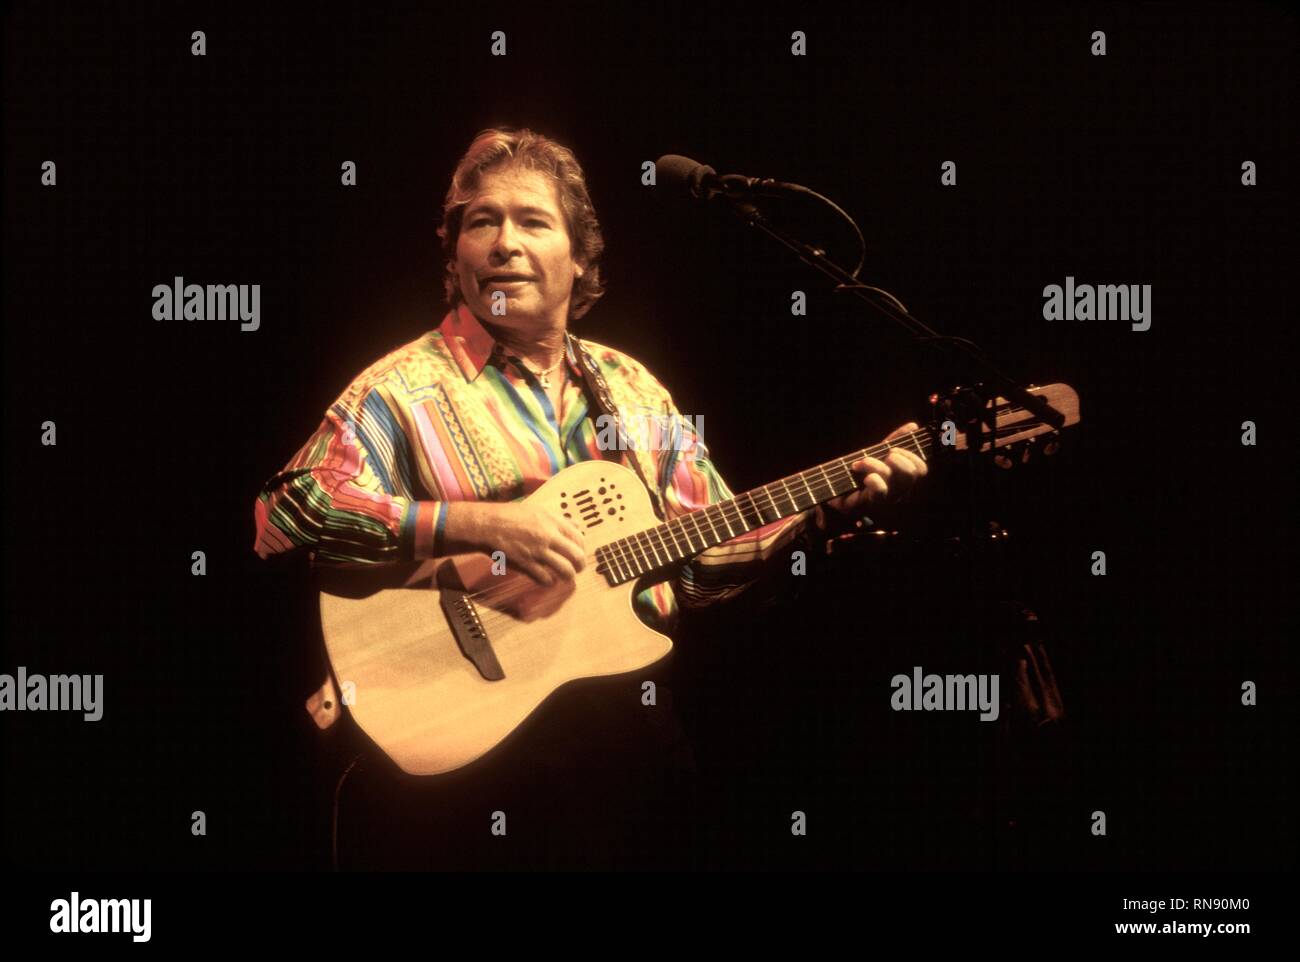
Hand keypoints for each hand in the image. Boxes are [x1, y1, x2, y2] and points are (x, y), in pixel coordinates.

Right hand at [447, 501, 585, 586]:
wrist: (487, 525)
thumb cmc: (510, 516)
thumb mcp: (537, 511)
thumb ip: (558, 519)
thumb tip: (577, 525)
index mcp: (552, 521)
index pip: (579, 538)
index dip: (582, 548)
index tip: (578, 553)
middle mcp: (548, 536)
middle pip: (576, 556)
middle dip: (580, 565)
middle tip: (577, 569)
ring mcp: (538, 551)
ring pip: (565, 570)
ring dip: (568, 576)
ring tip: (565, 578)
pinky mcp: (526, 564)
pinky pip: (546, 579)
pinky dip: (550, 582)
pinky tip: (547, 579)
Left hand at [815, 422, 927, 534]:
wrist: (833, 489)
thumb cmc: (858, 473)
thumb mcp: (877, 453)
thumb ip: (896, 440)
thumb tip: (913, 426)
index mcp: (902, 481)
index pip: (921, 470)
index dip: (912, 455)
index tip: (893, 449)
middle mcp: (897, 494)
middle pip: (911, 474)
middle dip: (897, 458)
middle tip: (881, 457)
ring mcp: (884, 501)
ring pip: (894, 480)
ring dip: (877, 464)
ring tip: (861, 462)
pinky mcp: (868, 505)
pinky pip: (880, 490)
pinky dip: (872, 478)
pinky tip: (860, 473)